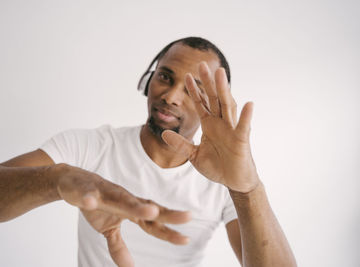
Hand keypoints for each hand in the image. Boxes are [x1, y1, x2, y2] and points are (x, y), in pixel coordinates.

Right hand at [56, 165, 190, 266]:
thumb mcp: (108, 228)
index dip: (168, 230)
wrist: (72, 181)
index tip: (186, 239)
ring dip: (136, 206)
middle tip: (187, 216)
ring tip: (151, 212)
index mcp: (130, 207)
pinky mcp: (87, 190)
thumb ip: (119, 245)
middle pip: (146, 206)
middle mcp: (122, 198)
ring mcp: (105, 192)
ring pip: (122, 198)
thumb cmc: (97, 202)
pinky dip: (89, 198)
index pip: (152, 221)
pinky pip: (88, 195)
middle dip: (165, 212)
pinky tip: (90, 202)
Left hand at [162, 62, 259, 192]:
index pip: (201, 103)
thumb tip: (164, 134)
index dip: (195, 90)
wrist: (233, 181)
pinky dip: (245, 116)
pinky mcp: (241, 141)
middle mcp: (221, 123)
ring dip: (224, 90)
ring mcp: (232, 130)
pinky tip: (248, 104)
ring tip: (221, 73)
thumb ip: (180, 144)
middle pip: (214, 99)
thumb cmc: (217, 166)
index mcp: (210, 125)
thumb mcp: (193, 156)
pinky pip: (243, 127)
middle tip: (203, 64)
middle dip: (208, 82)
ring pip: (227, 106)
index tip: (188, 75)